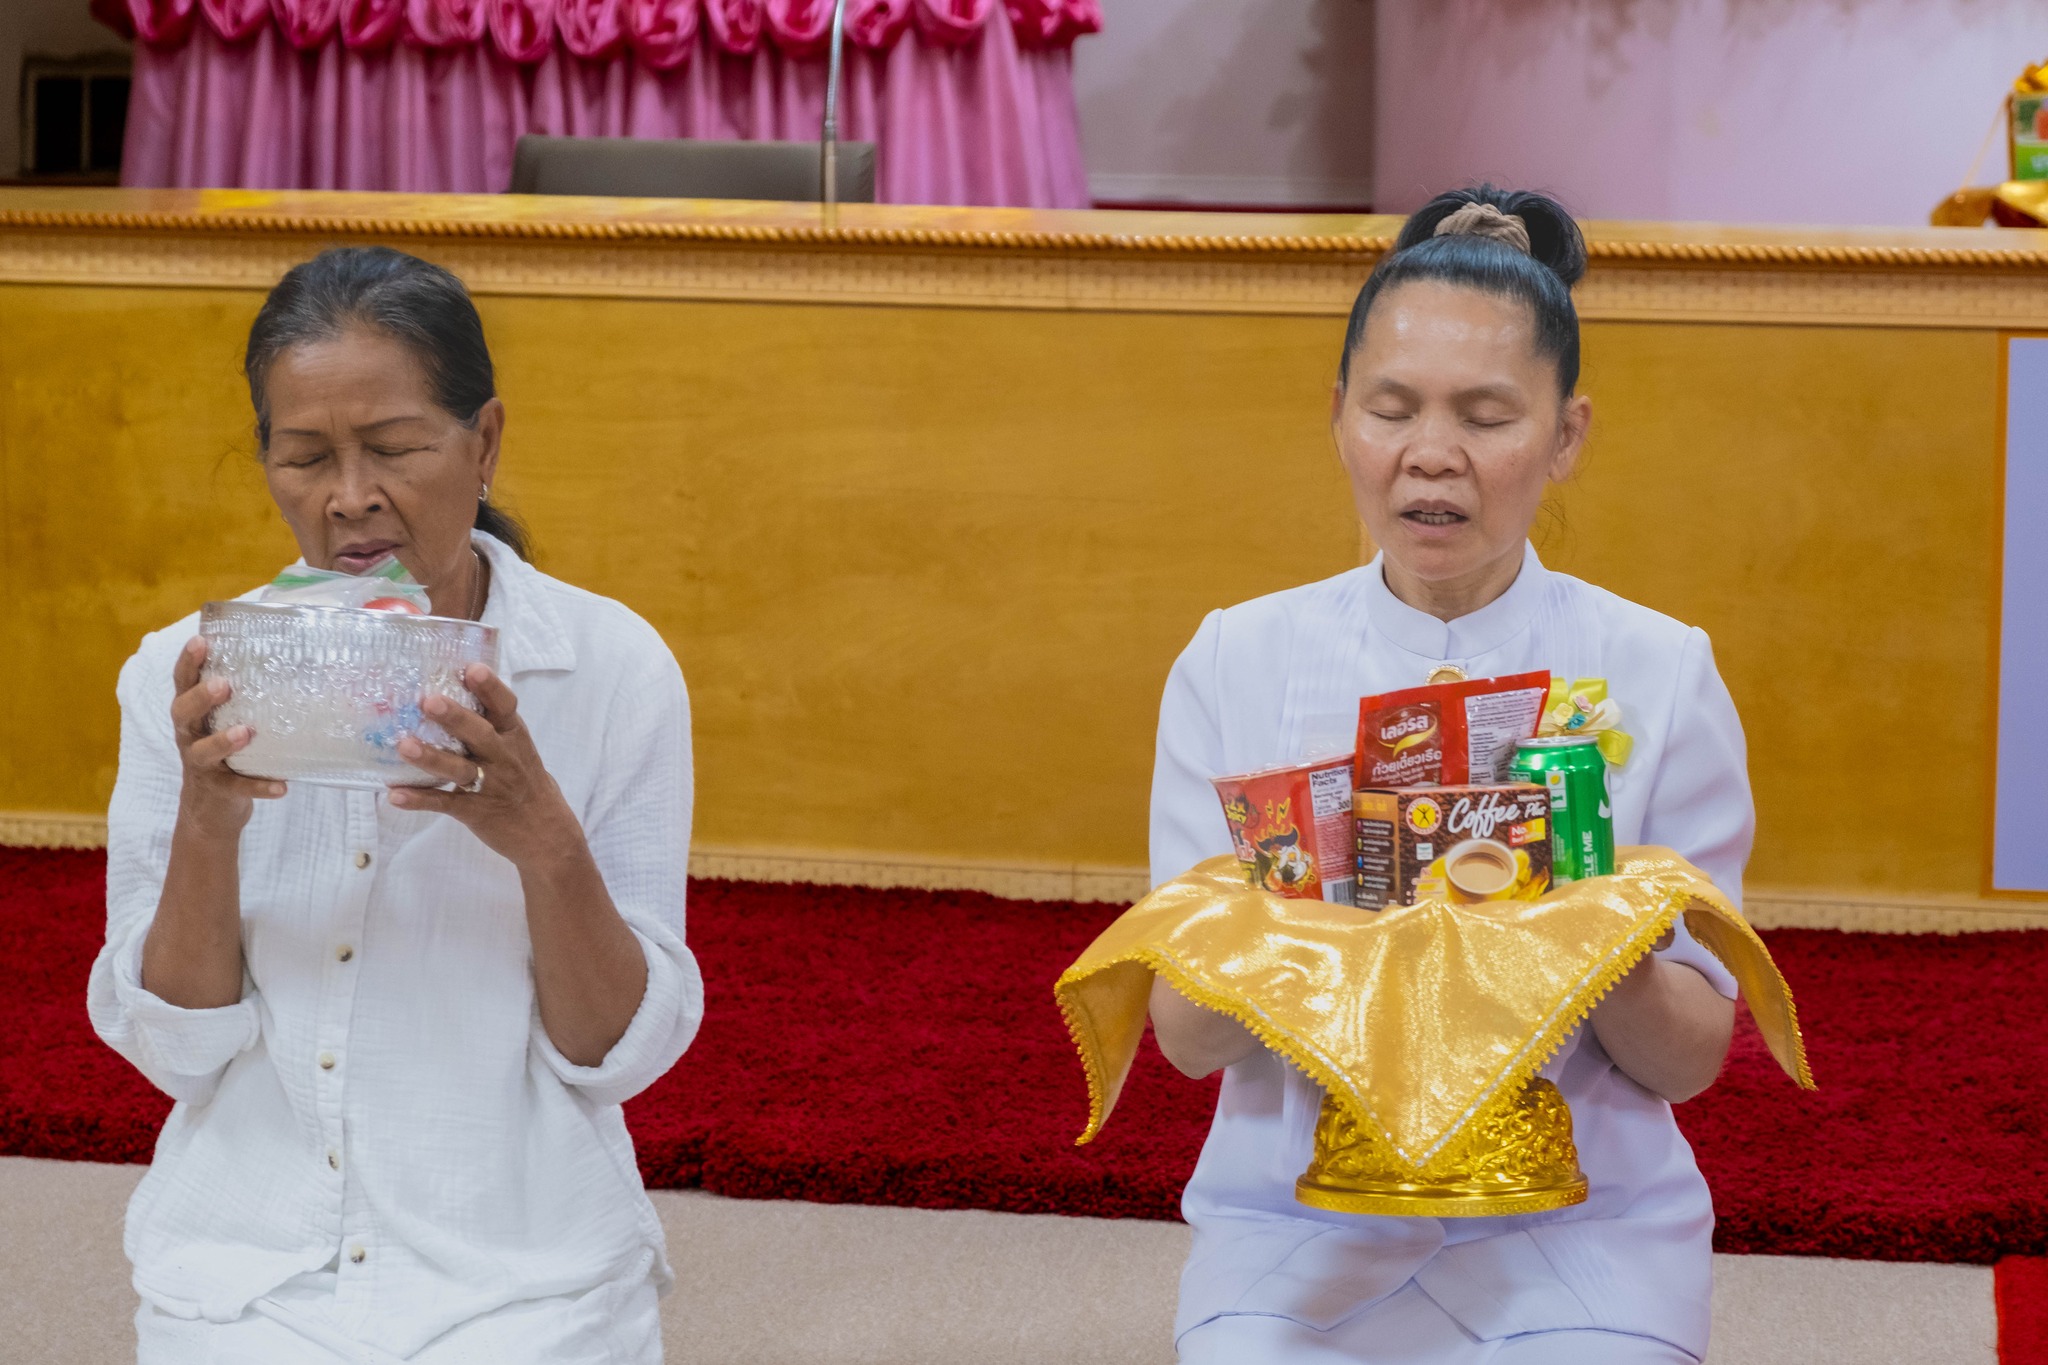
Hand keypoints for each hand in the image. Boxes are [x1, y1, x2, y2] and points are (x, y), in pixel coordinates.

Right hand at [170, 636, 285, 840]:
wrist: (212, 810)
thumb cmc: (226, 753)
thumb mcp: (227, 722)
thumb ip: (246, 699)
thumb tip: (295, 664)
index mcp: (193, 715)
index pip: (183, 683)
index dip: (188, 662)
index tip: (200, 640)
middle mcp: (190, 736)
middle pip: (183, 713)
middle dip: (200, 698)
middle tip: (223, 685)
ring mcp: (201, 765)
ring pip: (202, 752)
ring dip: (223, 741)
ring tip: (246, 732)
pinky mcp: (218, 790)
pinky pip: (238, 788)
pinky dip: (259, 786)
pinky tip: (281, 786)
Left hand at [388, 666, 578, 866]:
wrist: (546, 832)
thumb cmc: (524, 779)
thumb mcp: (517, 747)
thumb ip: (491, 723)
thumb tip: (449, 688)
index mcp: (514, 736)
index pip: (505, 707)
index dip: (490, 687)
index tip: (472, 668)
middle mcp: (504, 758)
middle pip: (480, 735)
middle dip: (455, 717)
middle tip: (429, 701)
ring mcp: (490, 786)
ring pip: (460, 770)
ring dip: (432, 757)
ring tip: (405, 746)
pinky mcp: (475, 811)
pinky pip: (445, 804)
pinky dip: (420, 800)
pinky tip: (396, 795)